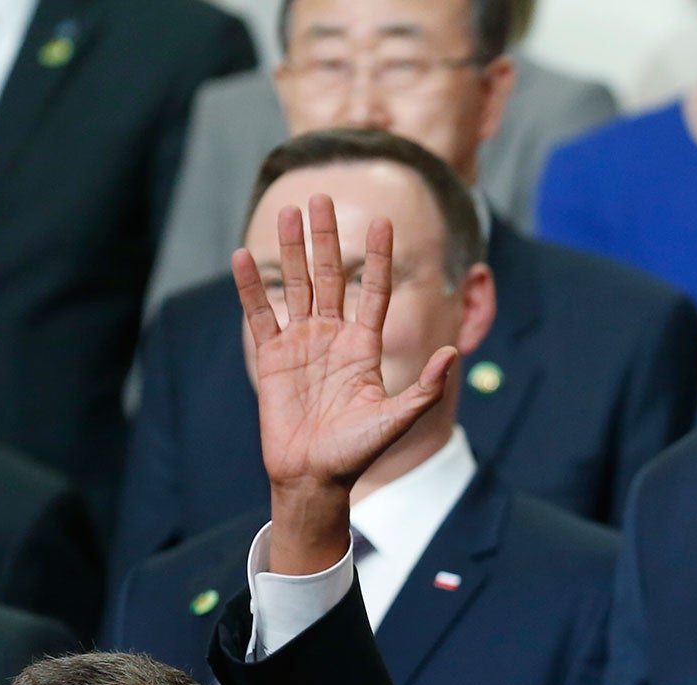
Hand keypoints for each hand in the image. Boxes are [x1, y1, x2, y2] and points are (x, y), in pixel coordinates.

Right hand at [231, 195, 456, 572]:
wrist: (314, 478)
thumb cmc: (357, 453)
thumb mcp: (397, 419)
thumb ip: (426, 387)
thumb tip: (454, 354)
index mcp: (365, 347)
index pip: (374, 290)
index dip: (378, 257)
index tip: (383, 221)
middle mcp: (333, 338)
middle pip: (331, 276)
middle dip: (326, 237)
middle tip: (321, 195)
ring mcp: (301, 344)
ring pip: (297, 285)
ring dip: (291, 249)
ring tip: (288, 210)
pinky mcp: (272, 357)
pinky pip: (260, 314)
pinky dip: (251, 286)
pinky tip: (243, 257)